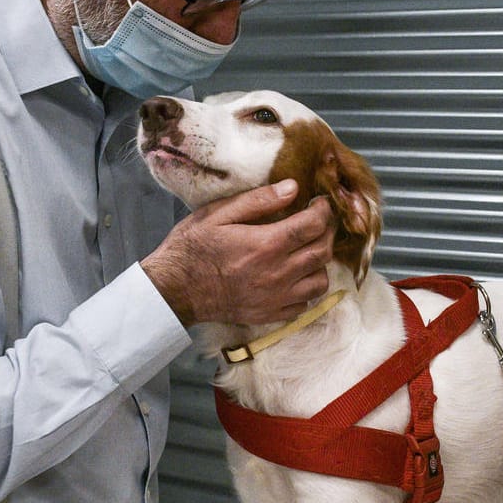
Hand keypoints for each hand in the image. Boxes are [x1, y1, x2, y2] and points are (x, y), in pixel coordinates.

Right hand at [142, 180, 335, 326]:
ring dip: (321, 261)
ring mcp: (277, 298)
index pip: (314, 225)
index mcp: (266, 245)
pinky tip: (296, 274)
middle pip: (323, 251)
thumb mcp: (218, 214)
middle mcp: (278, 274)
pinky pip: (306, 302)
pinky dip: (308, 286)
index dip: (323, 210)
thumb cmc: (192, 248)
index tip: (320, 203)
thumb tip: (292, 188)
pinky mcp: (271, 314)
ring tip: (308, 247)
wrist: (174, 290)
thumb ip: (258, 200)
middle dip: (327, 231)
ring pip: (321, 279)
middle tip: (318, 220)